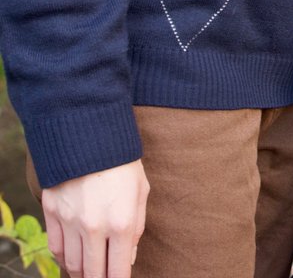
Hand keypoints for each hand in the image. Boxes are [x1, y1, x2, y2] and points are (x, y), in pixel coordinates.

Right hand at [42, 160, 148, 277]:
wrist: (90, 129)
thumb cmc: (123, 160)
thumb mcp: (141, 190)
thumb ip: (137, 227)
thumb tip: (127, 259)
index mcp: (121, 223)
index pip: (117, 272)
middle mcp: (94, 227)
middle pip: (92, 274)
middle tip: (102, 275)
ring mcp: (70, 220)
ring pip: (71, 264)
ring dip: (80, 271)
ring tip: (89, 269)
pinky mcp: (52, 210)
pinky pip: (55, 247)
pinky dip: (63, 257)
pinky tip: (71, 256)